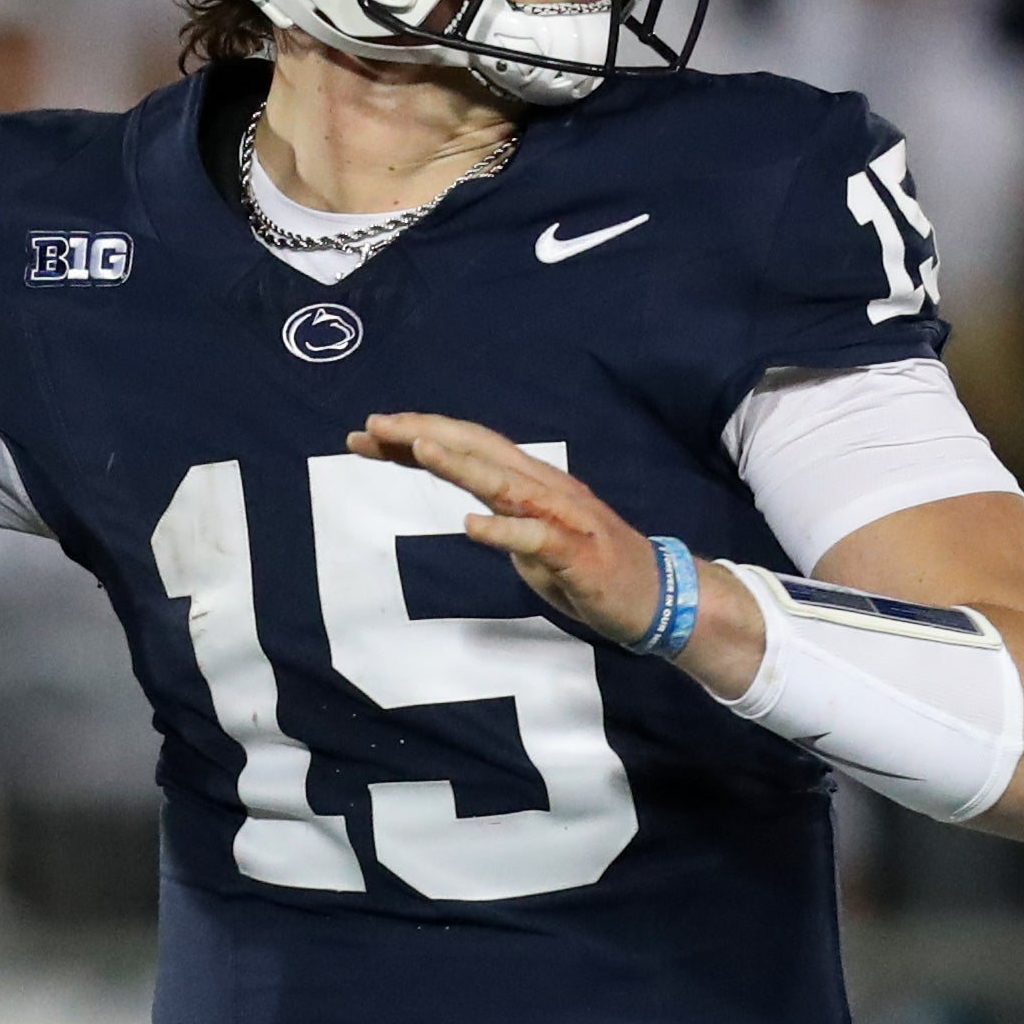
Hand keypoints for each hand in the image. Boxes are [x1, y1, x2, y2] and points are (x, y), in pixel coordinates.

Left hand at [348, 412, 765, 693]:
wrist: (656, 597)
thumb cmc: (589, 569)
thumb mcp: (530, 540)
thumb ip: (501, 516)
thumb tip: (463, 508)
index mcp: (529, 482)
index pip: (467, 446)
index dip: (417, 436)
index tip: (367, 434)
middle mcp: (545, 488)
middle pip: (479, 449)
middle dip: (423, 434)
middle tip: (371, 426)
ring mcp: (564, 518)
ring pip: (505, 483)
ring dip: (460, 465)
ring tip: (417, 449)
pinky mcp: (578, 555)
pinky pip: (538, 539)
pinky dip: (504, 532)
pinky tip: (472, 527)